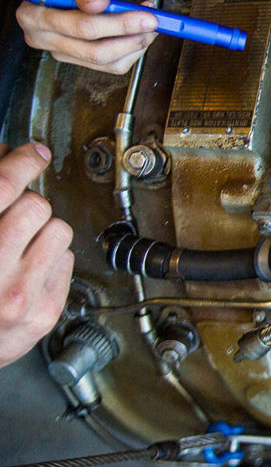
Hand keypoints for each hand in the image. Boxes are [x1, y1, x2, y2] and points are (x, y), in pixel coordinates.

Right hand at [0, 142, 73, 367]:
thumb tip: (7, 157)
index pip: (2, 186)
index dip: (22, 161)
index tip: (33, 153)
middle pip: (35, 205)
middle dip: (26, 207)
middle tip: (12, 220)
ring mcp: (19, 295)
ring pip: (58, 230)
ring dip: (42, 233)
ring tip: (19, 249)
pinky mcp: (43, 312)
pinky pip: (67, 261)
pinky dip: (50, 260)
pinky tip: (28, 271)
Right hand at [15, 0, 157, 73]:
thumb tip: (97, 2)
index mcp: (35, 14)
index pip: (82, 27)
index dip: (120, 24)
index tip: (147, 16)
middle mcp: (42, 37)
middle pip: (95, 51)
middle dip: (131, 38)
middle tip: (154, 22)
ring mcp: (60, 50)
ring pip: (106, 62)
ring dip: (134, 46)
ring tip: (148, 24)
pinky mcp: (77, 56)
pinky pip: (110, 64)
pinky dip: (130, 50)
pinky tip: (138, 31)